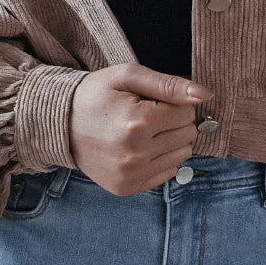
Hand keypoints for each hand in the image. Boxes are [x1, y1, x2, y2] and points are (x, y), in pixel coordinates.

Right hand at [69, 62, 213, 195]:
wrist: (59, 124)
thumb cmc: (96, 95)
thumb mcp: (128, 76)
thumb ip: (169, 85)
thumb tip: (206, 95)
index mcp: (137, 122)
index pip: (188, 113)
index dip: (174, 102)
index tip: (151, 101)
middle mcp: (135, 154)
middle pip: (188, 135)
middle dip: (174, 122)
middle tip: (148, 116)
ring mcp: (130, 175)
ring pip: (182, 156)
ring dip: (170, 141)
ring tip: (143, 132)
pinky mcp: (127, 188)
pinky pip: (167, 174)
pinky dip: (159, 159)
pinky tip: (139, 149)